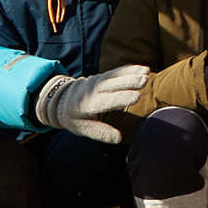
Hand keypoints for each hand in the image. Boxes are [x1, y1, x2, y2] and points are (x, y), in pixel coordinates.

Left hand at [33, 64, 150, 142]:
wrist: (61, 99)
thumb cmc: (74, 117)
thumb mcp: (82, 128)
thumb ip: (100, 132)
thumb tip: (118, 139)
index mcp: (88, 104)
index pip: (107, 101)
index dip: (121, 99)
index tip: (136, 97)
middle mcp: (93, 90)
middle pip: (113, 85)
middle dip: (129, 82)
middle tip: (144, 80)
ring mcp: (97, 81)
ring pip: (116, 76)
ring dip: (131, 73)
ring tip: (147, 72)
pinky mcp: (102, 76)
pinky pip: (116, 72)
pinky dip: (129, 69)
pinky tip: (143, 69)